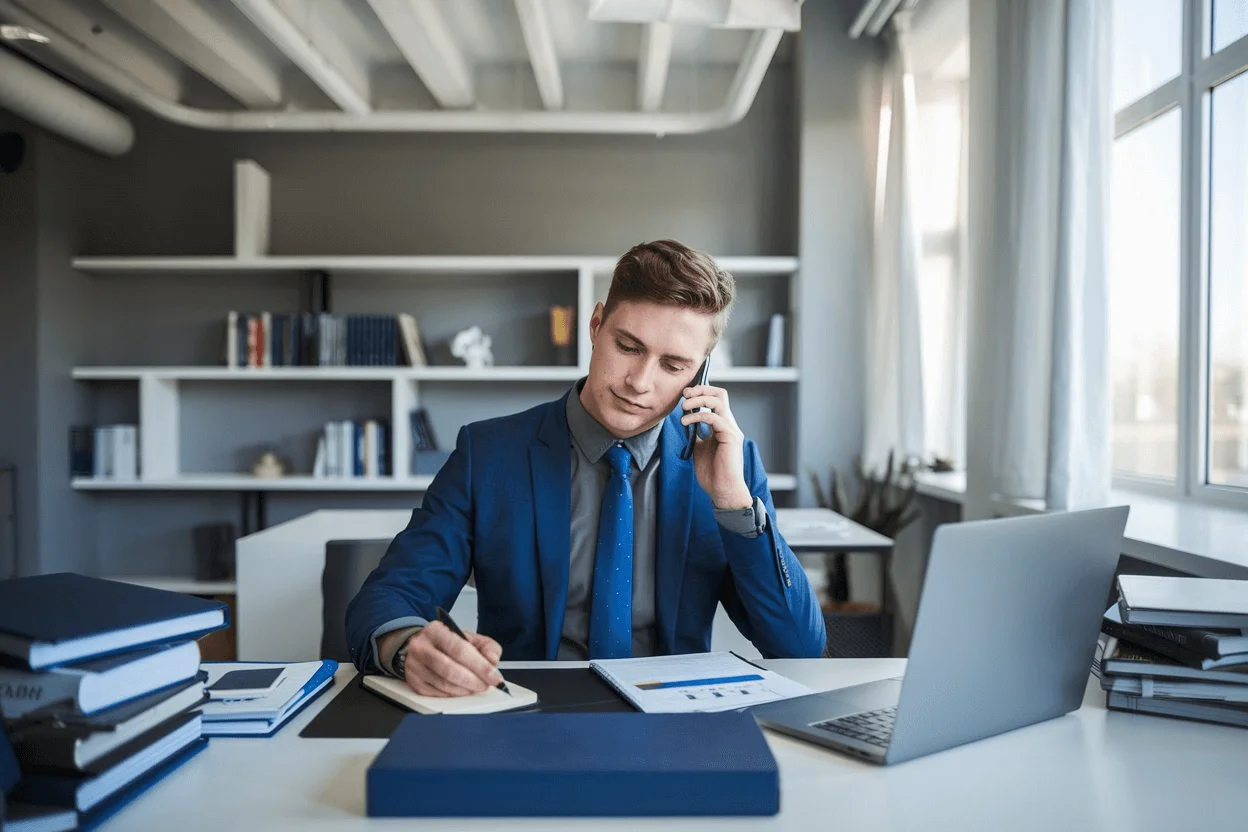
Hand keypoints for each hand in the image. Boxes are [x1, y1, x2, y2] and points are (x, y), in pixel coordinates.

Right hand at [400, 621, 503, 697]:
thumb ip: (487, 647)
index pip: (460, 650)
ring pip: (443, 684)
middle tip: (486, 685)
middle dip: (473, 681)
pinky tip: (462, 691)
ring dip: (465, 690)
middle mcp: (420, 647)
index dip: (480, 666)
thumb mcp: (470, 638)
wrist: (422, 646)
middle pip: (449, 669)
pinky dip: (453, 695)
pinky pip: (436, 694)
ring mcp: (414, 666)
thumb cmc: (448, 643)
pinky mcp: (413, 682)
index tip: (494, 677)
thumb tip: (492, 661)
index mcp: (435, 631)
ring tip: (477, 688)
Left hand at [680, 383, 752, 508]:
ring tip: (683, 407)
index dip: (702, 392)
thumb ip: (696, 434)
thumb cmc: (712, 473)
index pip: (717, 398)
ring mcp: (731, 429)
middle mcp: (729, 424)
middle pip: (720, 393)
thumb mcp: (699, 448)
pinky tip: (686, 422)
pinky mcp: (731, 437)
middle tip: (685, 394)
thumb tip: (686, 421)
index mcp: (722, 426)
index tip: (685, 394)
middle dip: (701, 389)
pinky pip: (714, 417)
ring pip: (718, 401)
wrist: (723, 490)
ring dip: (698, 400)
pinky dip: (698, 415)